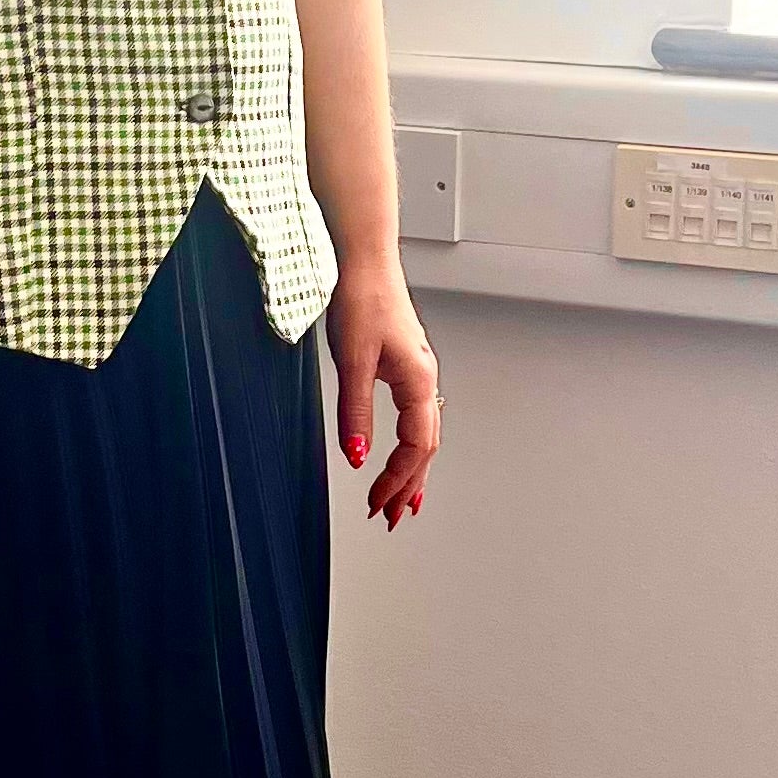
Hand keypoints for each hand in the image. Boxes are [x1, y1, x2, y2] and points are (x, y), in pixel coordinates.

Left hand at [324, 261, 439, 529]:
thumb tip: (356, 458)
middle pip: (426, 448)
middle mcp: (425, 379)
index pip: (416, 448)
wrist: (365, 260)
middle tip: (392, 517)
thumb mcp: (351, 361)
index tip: (377, 504)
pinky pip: (417, 417)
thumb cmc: (362, 300)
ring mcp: (419, 372)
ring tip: (404, 500)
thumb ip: (355, 412)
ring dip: (413, 470)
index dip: (397, 481)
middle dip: (409, 486)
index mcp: (419, 383)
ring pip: (424, 433)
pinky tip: (403, 454)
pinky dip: (412, 445)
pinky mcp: (406, 363)